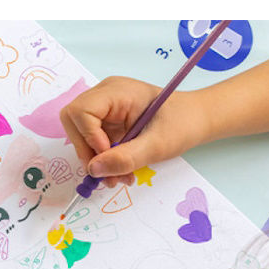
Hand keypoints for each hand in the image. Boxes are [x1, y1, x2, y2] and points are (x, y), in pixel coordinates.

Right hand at [59, 76, 209, 187]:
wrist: (196, 120)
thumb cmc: (182, 124)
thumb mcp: (157, 145)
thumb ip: (125, 158)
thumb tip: (93, 169)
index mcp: (117, 92)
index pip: (80, 111)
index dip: (88, 137)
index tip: (108, 155)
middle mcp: (105, 95)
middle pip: (73, 121)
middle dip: (86, 151)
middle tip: (105, 171)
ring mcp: (103, 108)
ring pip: (79, 134)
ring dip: (93, 160)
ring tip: (116, 176)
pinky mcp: (105, 121)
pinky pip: (90, 141)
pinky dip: (100, 160)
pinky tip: (118, 169)